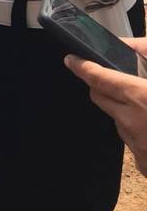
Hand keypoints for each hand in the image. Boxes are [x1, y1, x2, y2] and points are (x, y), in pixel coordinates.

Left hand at [65, 39, 146, 176]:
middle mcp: (132, 122)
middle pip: (98, 97)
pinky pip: (132, 141)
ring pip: (115, 119)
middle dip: (101, 85)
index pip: (98, 78)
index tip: (71, 59)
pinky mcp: (145, 165)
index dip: (81, 66)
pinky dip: (139, 131)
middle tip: (114, 77)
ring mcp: (137, 146)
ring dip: (123, 108)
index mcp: (140, 97)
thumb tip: (128, 45)